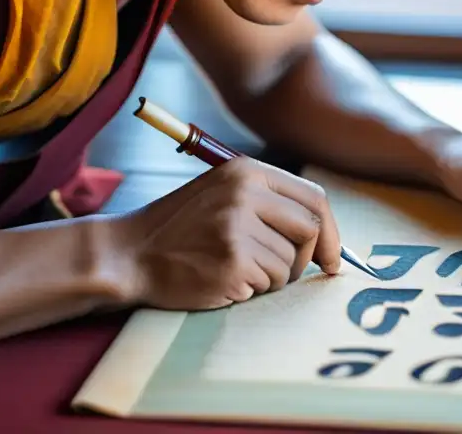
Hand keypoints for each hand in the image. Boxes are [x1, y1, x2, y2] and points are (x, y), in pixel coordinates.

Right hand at [111, 156, 342, 310]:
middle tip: (286, 273)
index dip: (331, 231)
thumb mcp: (223, 194)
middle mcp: (245, 193)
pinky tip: (224, 279)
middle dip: (308, 258)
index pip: (314, 197)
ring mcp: (238, 227)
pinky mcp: (232, 261)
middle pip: (311, 229)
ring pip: (291, 262)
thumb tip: (325, 234)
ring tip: (237, 269)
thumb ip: (270, 204)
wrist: (129, 253)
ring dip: (273, 277)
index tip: (332, 257)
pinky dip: (254, 289)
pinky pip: (270, 283)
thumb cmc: (181, 228)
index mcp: (247, 171)